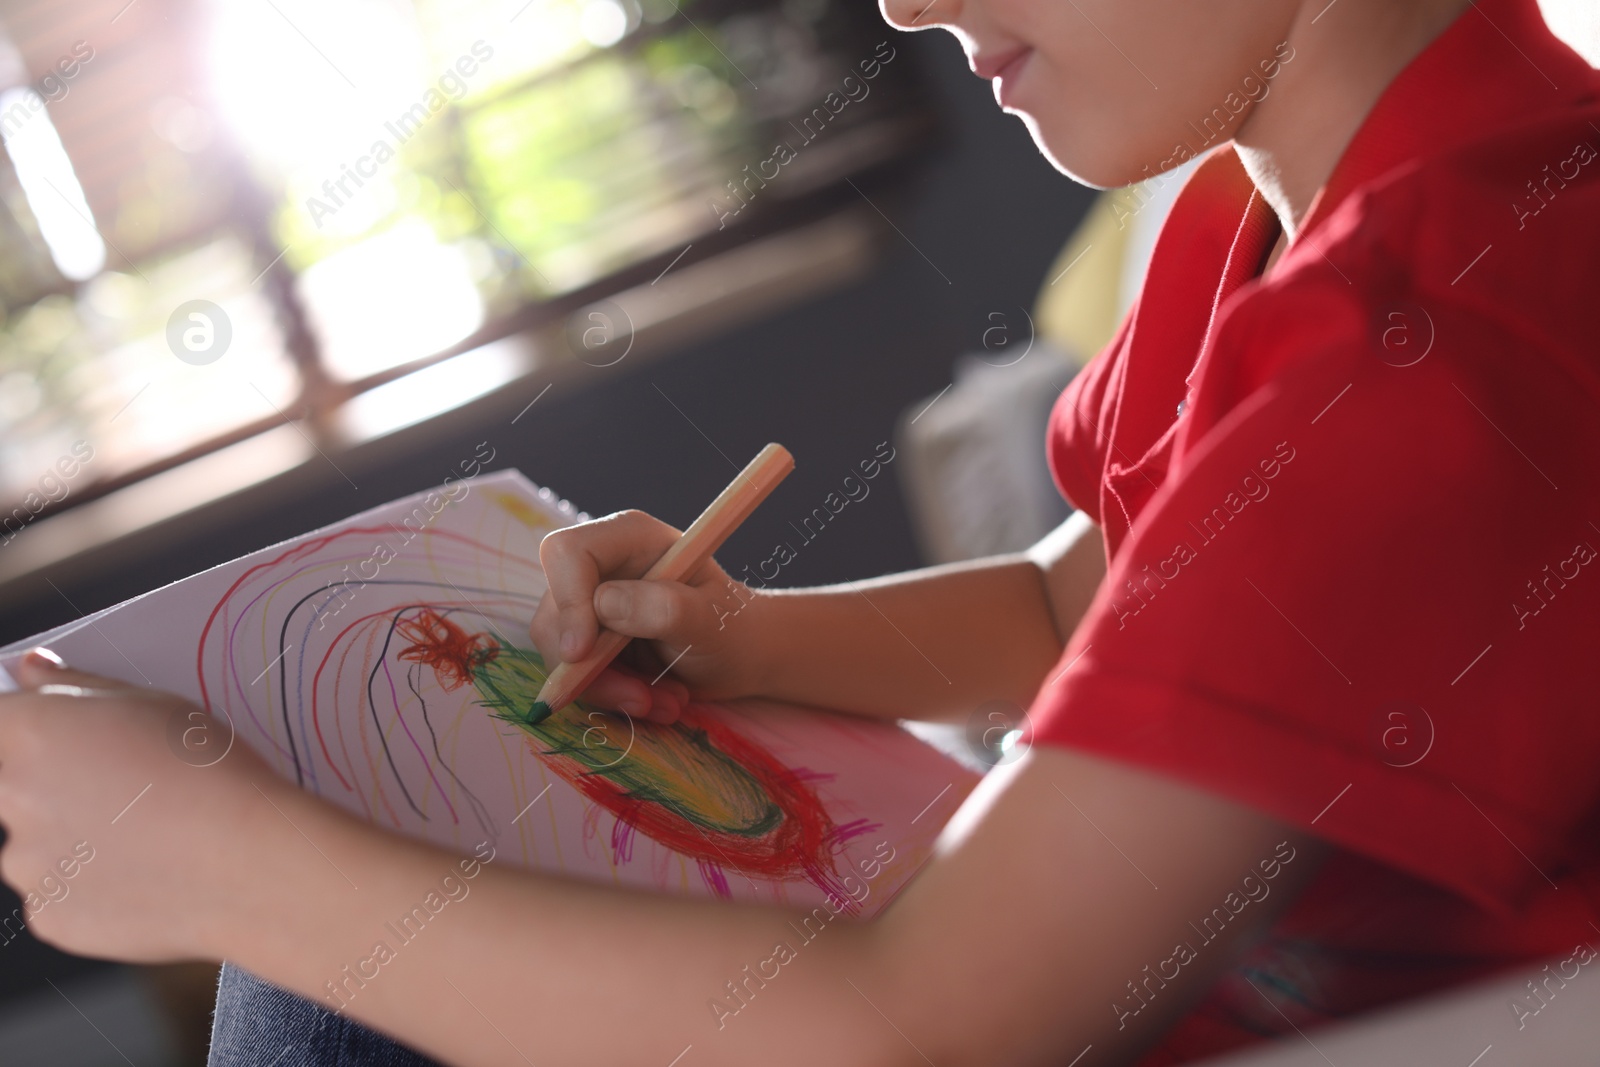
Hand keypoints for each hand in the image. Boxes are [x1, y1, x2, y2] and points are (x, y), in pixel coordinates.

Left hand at [0, 650, 291, 961]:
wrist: (245, 861)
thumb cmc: (208, 773)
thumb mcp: (155, 704)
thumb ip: (78, 687)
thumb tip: (33, 672)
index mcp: (29, 735)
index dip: (31, 731)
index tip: (64, 741)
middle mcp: (13, 799)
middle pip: (11, 788)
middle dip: (54, 787)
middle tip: (123, 790)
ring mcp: (27, 865)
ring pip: (34, 847)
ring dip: (73, 841)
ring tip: (147, 836)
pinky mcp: (51, 917)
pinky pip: (60, 896)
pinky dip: (93, 888)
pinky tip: (148, 874)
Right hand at [531, 510, 770, 722]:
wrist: (741, 656)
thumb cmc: (733, 627)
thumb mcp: (710, 620)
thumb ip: (664, 608)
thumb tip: (603, 605)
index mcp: (629, 537)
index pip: (567, 553)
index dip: (567, 601)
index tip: (583, 652)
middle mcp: (601, 565)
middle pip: (554, 613)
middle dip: (592, 668)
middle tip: (643, 700)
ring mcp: (591, 604)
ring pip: (561, 654)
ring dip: (609, 690)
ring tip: (666, 703)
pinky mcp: (589, 640)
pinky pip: (576, 676)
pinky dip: (613, 697)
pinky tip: (656, 702)